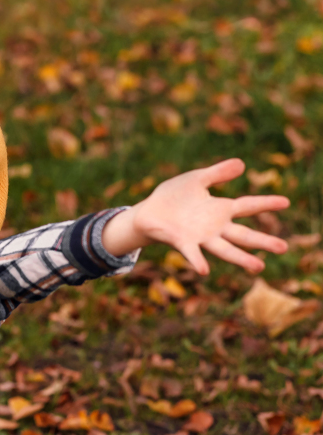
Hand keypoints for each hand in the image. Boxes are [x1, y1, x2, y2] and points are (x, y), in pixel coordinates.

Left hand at [101, 158, 289, 274]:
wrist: (148, 211)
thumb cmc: (173, 196)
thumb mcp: (197, 179)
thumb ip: (218, 173)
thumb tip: (242, 164)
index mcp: (220, 209)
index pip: (248, 206)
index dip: (266, 204)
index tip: (286, 202)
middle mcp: (214, 227)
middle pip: (243, 235)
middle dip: (263, 242)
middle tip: (284, 247)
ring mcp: (200, 237)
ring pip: (225, 250)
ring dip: (241, 258)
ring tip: (259, 267)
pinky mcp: (182, 242)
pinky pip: (192, 253)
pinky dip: (198, 261)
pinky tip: (205, 270)